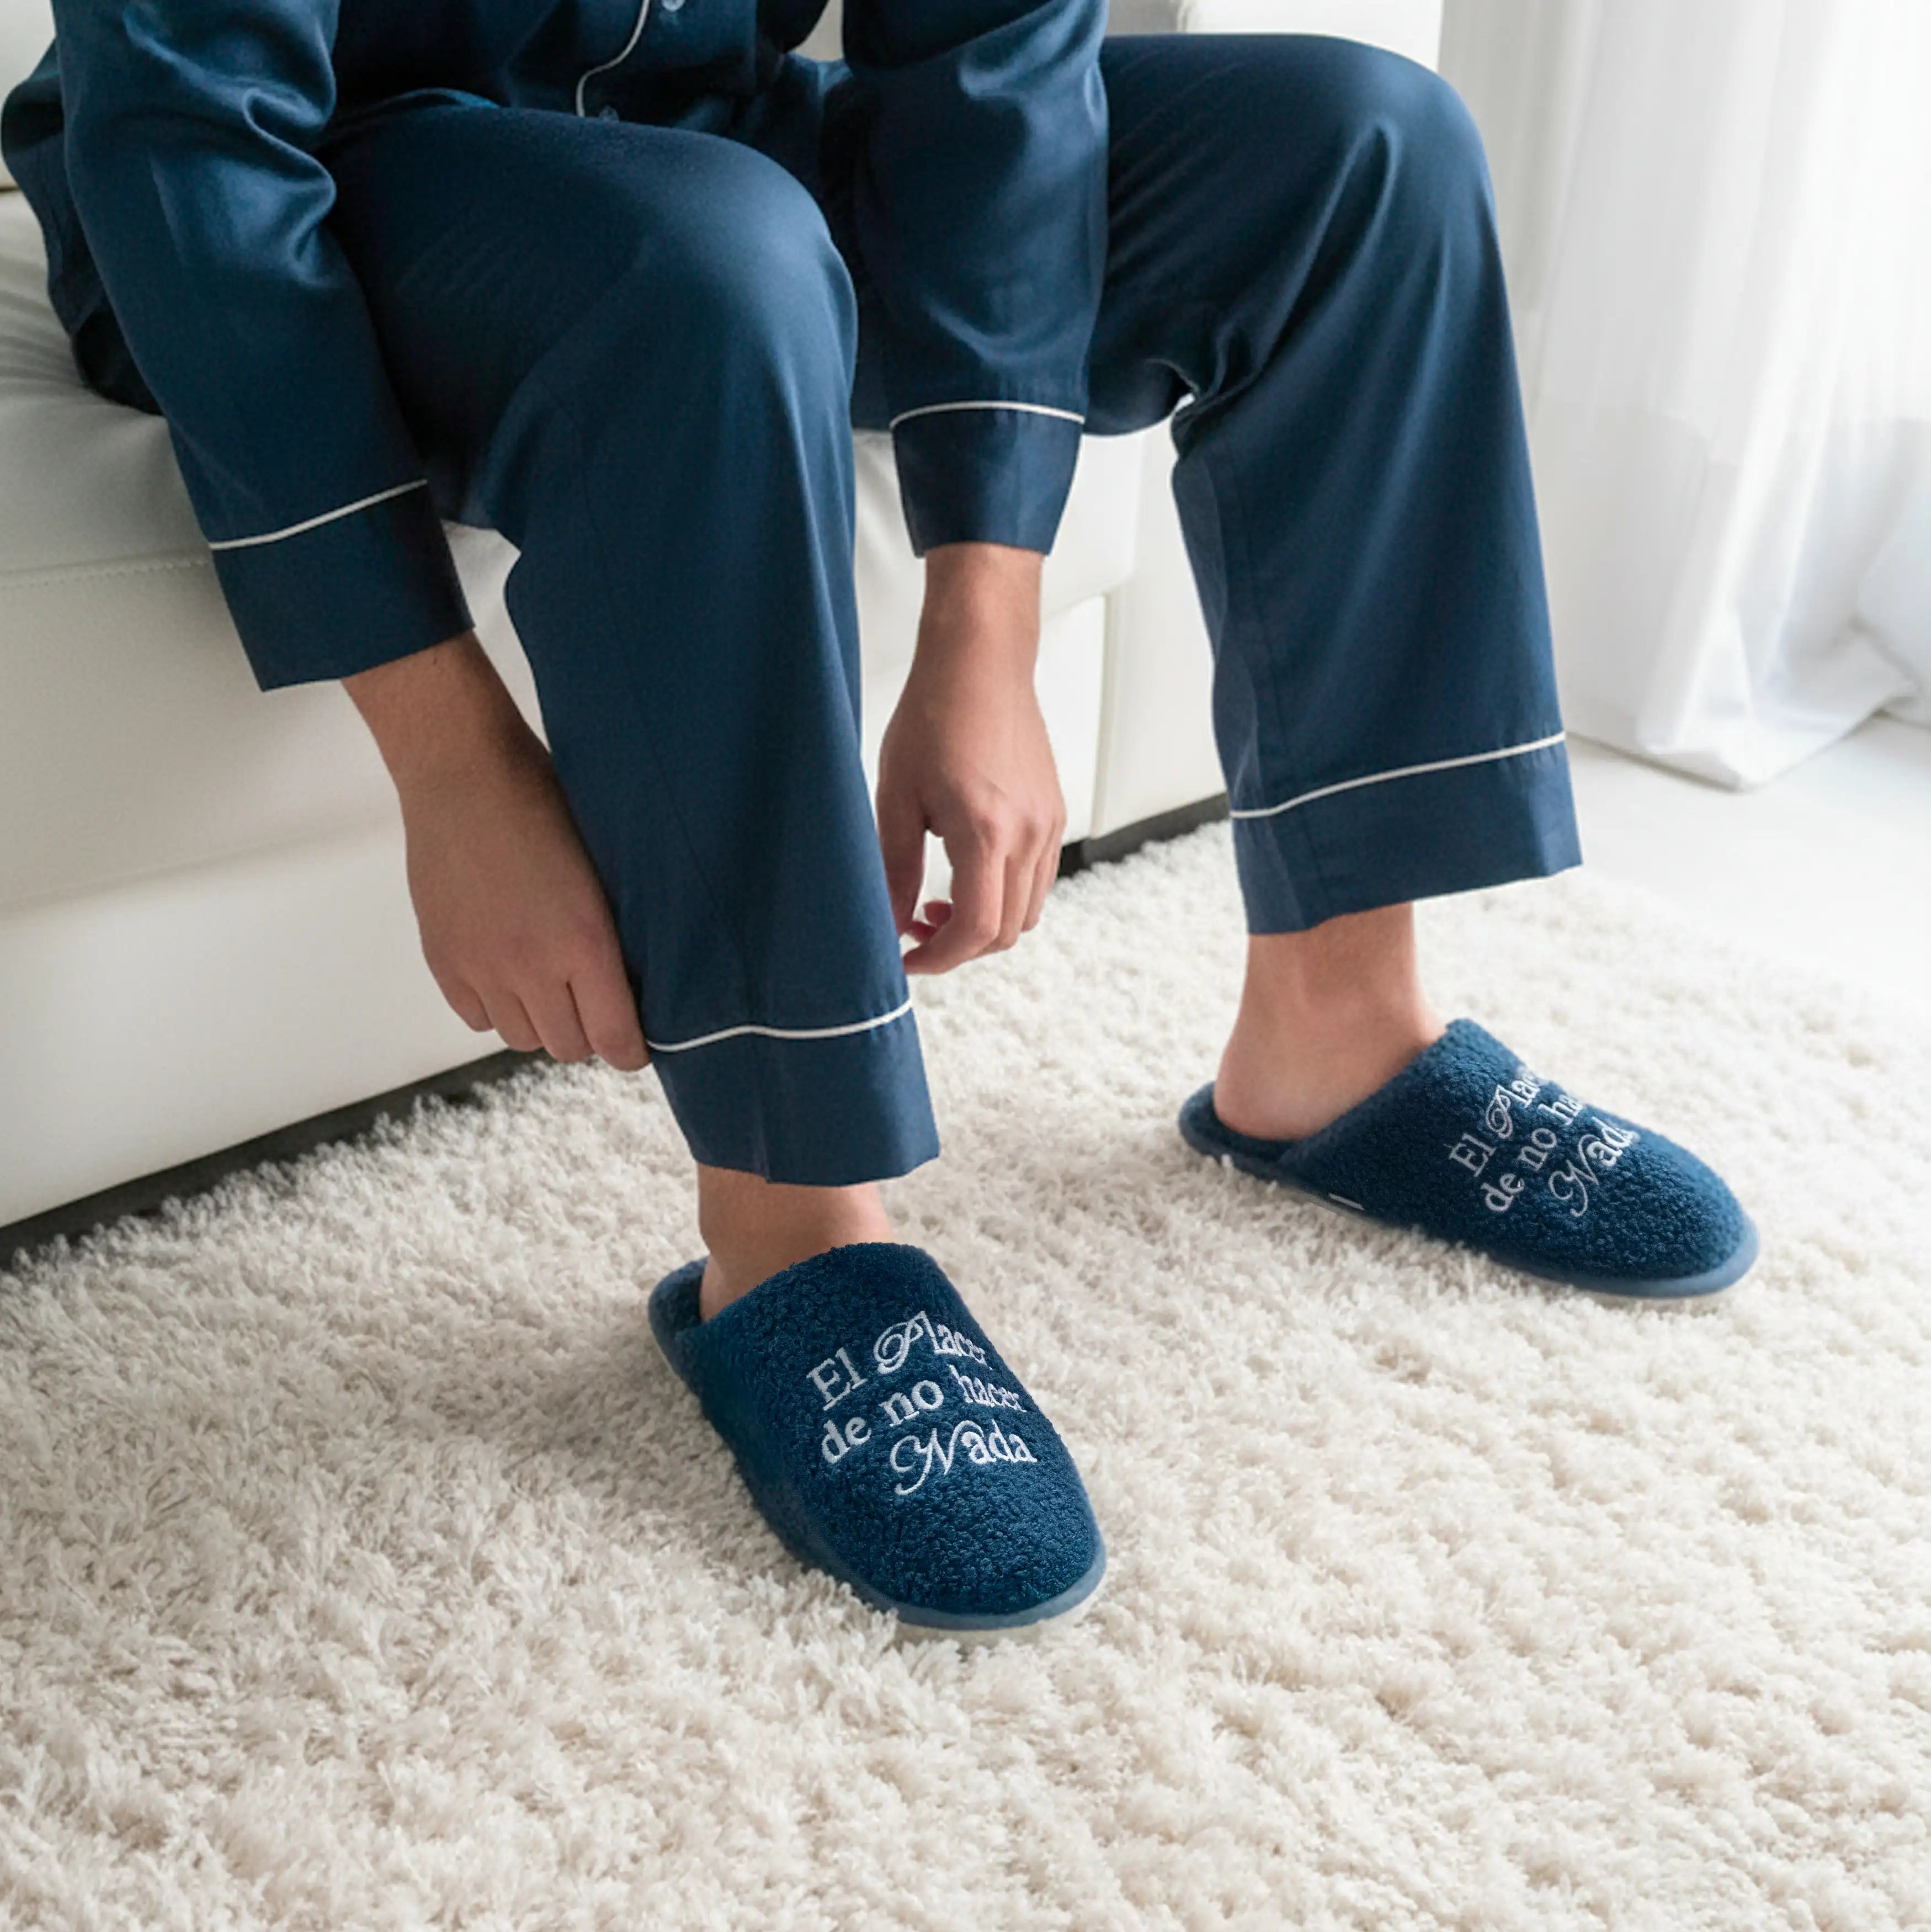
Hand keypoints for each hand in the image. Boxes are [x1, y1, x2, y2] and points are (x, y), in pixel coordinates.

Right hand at [343, 634, 648, 1068]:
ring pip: (522, 1038)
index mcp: (586, 942)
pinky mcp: (443, 959)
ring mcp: (481, 966)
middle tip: (595, 1004)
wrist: (464, 770)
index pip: (616, 1040)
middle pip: (568, 1047)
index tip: (637, 1042)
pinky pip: (476, 1018)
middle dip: (588, 1034)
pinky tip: (507, 972)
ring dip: (541, 1021)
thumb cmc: (548, 801)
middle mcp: (532, 966)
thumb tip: (632, 982)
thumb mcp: (605, 867)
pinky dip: (496, 1007)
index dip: (632, 1051)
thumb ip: (615, 933)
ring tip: (549, 983)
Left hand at [875, 543, 1065, 973]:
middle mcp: (1031, 834)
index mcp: (988, 831)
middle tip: (913, 927)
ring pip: (1027, 912)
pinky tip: (968, 872)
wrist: (980, 664)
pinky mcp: (1055, 814)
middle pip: (1006, 932)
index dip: (939, 959)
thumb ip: (894, 870)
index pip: (977, 930)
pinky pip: (1038, 880)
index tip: (905, 958)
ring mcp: (1050, 825)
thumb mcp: (896, 798)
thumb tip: (888, 926)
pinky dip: (1004, 896)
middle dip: (958, 947)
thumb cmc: (932, 718)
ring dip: (984, 924)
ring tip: (938, 902)